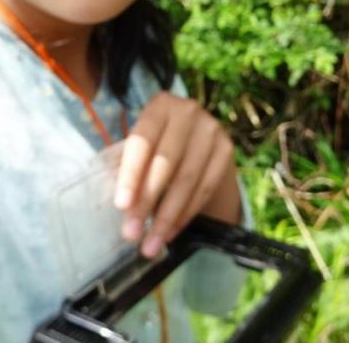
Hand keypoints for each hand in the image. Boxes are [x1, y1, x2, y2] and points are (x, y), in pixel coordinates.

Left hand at [114, 92, 241, 257]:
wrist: (198, 139)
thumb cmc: (158, 143)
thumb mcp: (143, 145)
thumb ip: (130, 165)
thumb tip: (122, 208)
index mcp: (160, 105)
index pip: (142, 141)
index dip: (131, 174)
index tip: (122, 206)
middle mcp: (188, 111)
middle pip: (165, 162)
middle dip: (147, 201)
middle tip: (132, 233)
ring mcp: (212, 130)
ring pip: (187, 180)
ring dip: (166, 217)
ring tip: (150, 244)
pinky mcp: (227, 150)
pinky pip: (205, 188)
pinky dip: (185, 214)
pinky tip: (170, 231)